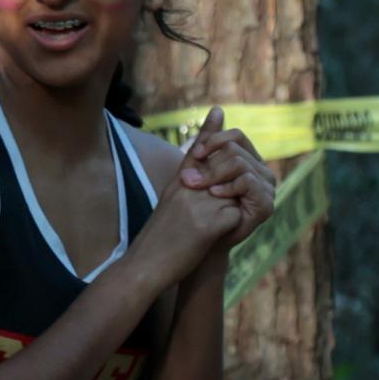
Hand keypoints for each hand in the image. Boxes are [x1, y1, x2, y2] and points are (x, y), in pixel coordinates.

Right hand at [136, 111, 241, 283]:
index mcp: (177, 184)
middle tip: (230, 202)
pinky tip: (222, 239)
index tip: (218, 110)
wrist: (142, 268)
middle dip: (236, 183)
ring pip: (234, 193)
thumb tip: (192, 176)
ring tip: (227, 226)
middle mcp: (187, 188)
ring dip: (236, 209)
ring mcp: (198, 204)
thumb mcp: (166, 209)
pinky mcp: (208, 223)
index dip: (209, 132)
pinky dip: (235, 228)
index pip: (196, 151)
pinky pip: (236, 216)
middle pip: (224, 168)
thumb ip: (183, 189)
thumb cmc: (153, 244)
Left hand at [179, 105, 275, 249]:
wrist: (199, 242)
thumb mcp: (197, 170)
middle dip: (209, 162)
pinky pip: (248, 183)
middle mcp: (261, 171)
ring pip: (240, 165)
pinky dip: (228, 187)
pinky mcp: (267, 204)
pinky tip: (213, 194)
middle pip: (236, 150)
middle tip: (187, 178)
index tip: (195, 152)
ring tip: (196, 187)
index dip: (214, 140)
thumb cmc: (196, 206)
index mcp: (247, 159)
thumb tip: (216, 108)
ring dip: (213, 175)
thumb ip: (207, 141)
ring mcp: (267, 188)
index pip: (236, 136)